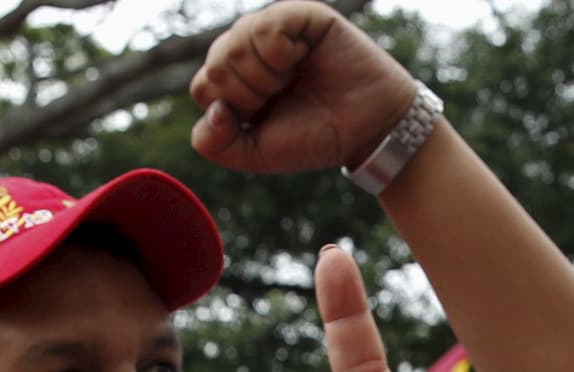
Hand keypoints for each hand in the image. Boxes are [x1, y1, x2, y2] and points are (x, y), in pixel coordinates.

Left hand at [189, 1, 421, 176]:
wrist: (367, 129)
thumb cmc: (314, 136)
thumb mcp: (255, 153)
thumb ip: (215, 144)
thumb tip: (212, 109)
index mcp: (236, 80)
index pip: (205, 86)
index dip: (231, 109)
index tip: (264, 117)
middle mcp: (250, 50)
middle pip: (216, 65)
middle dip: (249, 95)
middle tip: (282, 97)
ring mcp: (273, 29)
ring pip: (236, 44)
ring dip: (265, 76)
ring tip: (292, 79)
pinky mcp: (299, 15)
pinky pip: (267, 26)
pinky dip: (281, 53)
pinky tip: (301, 58)